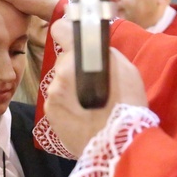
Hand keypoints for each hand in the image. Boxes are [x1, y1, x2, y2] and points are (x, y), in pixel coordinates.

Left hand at [44, 18, 147, 155]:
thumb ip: (102, 53)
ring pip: (60, 83)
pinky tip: (83, 116)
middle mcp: (60, 73)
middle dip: (76, 69)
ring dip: (71, 89)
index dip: (67, 33)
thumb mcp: (124, 69)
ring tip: (90, 105)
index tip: (73, 39)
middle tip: (95, 84)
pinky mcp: (50, 114)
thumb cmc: (127, 105)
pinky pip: (57, 102)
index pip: (60, 29)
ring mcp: (52, 95)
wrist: (119, 146)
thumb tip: (89, 45)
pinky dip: (67, 106)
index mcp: (79, 57)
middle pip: (64, 62)